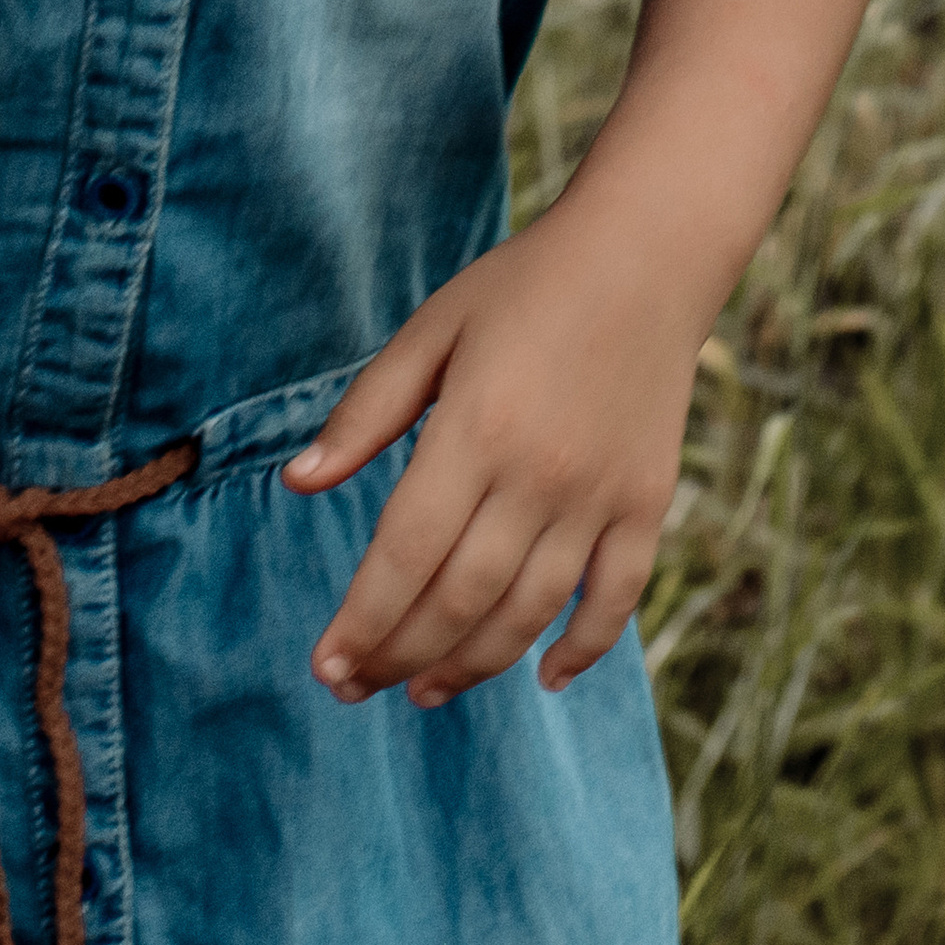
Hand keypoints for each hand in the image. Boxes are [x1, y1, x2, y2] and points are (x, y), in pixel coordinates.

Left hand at [281, 202, 703, 707]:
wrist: (647, 254)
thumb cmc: (524, 286)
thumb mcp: (434, 329)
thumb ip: (366, 411)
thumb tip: (297, 482)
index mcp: (476, 427)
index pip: (406, 553)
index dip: (362, 620)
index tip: (324, 665)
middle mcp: (539, 474)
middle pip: (460, 598)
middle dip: (399, 655)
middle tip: (355, 687)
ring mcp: (600, 496)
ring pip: (529, 613)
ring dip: (471, 665)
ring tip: (423, 691)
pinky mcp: (645, 503)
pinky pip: (616, 599)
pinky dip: (581, 649)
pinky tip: (543, 678)